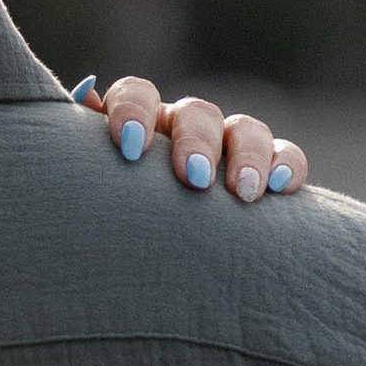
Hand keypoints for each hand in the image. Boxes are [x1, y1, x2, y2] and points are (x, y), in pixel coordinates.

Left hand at [72, 75, 308, 205]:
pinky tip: (278, 190)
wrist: (147, 271)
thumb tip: (82, 100)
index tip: (130, 148)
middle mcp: (181, 129)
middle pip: (196, 111)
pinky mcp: (264, 173)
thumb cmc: (108, 224)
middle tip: (193, 179)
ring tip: (241, 193)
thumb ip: (80, 152)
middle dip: (195, 141)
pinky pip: (285, 157)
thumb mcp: (89, 191)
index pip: (136, 95)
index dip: (133, 112)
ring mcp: (226, 148)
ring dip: (246, 155)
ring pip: (244, 128)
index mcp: (136, 126)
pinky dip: (285, 166)